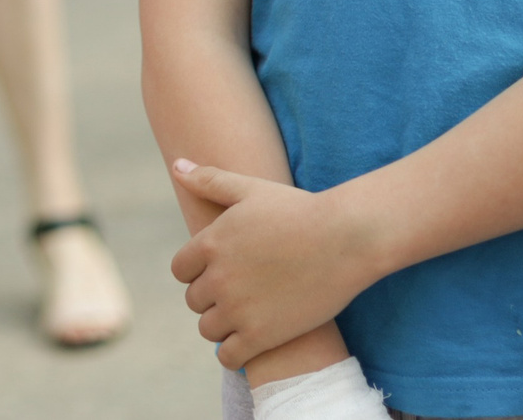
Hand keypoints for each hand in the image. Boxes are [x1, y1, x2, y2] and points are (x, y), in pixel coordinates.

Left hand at [169, 160, 383, 368]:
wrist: (346, 239)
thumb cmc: (300, 210)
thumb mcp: (251, 189)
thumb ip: (209, 180)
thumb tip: (177, 166)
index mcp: (210, 244)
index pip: (180, 271)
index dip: (198, 272)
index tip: (220, 271)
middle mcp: (218, 278)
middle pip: (194, 300)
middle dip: (212, 297)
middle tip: (238, 294)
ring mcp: (239, 309)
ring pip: (208, 329)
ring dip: (222, 325)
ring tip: (245, 317)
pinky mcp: (262, 336)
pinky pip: (229, 356)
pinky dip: (234, 352)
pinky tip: (251, 342)